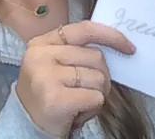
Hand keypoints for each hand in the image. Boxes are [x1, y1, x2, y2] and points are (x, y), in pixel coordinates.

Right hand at [16, 21, 134, 136]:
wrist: (26, 125)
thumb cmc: (47, 95)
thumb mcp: (55, 65)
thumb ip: (77, 51)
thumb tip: (115, 46)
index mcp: (42, 43)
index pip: (84, 30)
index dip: (110, 36)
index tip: (129, 47)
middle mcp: (41, 56)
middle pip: (96, 57)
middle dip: (101, 77)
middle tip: (87, 91)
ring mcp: (46, 76)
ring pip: (99, 78)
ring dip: (96, 95)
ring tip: (78, 103)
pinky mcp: (55, 98)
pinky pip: (95, 97)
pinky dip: (92, 108)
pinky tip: (77, 113)